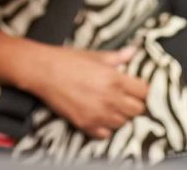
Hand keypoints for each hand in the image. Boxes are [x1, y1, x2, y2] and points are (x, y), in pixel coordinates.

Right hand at [24, 45, 148, 139]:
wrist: (43, 71)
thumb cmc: (66, 61)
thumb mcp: (95, 55)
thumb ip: (117, 57)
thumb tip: (131, 52)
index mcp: (115, 79)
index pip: (144, 92)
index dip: (142, 89)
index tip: (136, 87)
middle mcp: (109, 99)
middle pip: (137, 110)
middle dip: (133, 103)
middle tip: (125, 97)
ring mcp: (98, 114)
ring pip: (123, 123)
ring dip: (120, 115)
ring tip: (111, 105)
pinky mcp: (85, 124)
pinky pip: (105, 134)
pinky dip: (105, 127)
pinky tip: (100, 116)